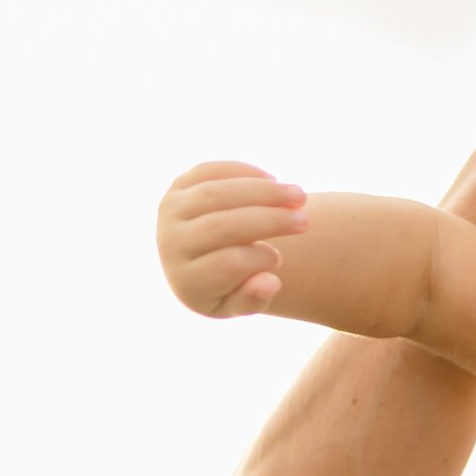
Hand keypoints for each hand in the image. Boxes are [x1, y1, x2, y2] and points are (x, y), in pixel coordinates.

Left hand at [158, 162, 305, 317]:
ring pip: (216, 194)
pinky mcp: (177, 187)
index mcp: (187, 279)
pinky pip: (209, 171)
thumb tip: (271, 282)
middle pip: (221, 227)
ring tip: (300, 195)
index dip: (260, 258)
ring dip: (262, 191)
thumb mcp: (239, 304)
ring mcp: (170, 212)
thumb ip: (254, 299)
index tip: (280, 261)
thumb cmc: (227, 287)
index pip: (227, 264)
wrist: (194, 261)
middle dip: (270, 220)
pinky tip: (272, 180)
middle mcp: (171, 243)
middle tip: (305, 220)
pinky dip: (243, 172)